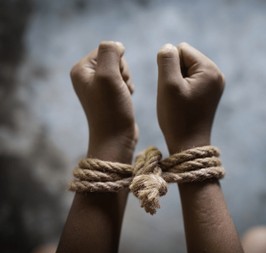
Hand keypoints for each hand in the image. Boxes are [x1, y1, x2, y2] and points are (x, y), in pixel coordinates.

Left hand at [70, 41, 137, 161]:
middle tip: (120, 90)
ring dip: (127, 81)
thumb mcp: (109, 75)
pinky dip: (128, 89)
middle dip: (123, 73)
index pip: (107, 50)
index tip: (116, 81)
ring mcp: (97, 87)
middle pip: (114, 59)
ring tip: (122, 96)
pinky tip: (125, 100)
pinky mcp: (108, 95)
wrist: (115, 137)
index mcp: (81, 69)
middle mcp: (86, 77)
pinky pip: (123, 81)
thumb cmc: (111, 109)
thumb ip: (110, 53)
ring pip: (121, 70)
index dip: (118, 63)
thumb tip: (117, 45)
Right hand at [157, 42, 224, 153]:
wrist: (188, 144)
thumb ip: (167, 59)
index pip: (181, 49)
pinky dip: (182, 89)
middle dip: (174, 73)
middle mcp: (217, 74)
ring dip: (177, 82)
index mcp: (210, 69)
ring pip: (185, 70)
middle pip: (185, 58)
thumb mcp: (168, 84)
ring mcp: (214, 84)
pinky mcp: (209, 93)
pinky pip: (190, 80)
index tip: (173, 88)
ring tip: (179, 101)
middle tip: (176, 96)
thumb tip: (168, 47)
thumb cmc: (177, 116)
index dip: (169, 67)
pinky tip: (183, 103)